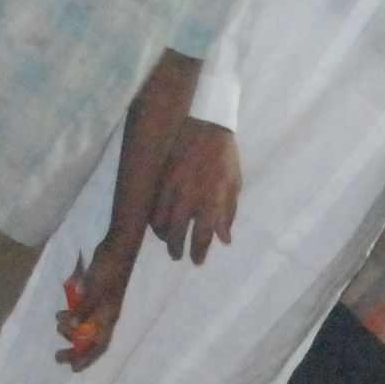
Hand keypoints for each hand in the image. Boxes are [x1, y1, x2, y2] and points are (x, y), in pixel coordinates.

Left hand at [57, 246, 133, 365]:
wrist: (117, 246)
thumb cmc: (109, 267)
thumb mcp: (95, 289)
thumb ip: (84, 308)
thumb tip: (72, 327)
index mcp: (109, 317)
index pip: (99, 345)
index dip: (87, 359)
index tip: (72, 369)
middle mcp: (106, 314)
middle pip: (91, 339)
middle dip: (75, 349)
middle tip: (58, 356)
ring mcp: (100, 304)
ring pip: (85, 325)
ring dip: (71, 330)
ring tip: (58, 323)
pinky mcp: (95, 294)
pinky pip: (82, 312)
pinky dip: (73, 315)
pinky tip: (63, 312)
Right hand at [149, 119, 240, 260]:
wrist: (203, 122)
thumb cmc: (223, 154)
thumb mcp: (234, 183)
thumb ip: (228, 213)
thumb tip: (224, 239)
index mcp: (211, 200)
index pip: (201, 237)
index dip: (198, 253)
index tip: (196, 261)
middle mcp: (188, 198)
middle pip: (175, 234)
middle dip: (176, 249)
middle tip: (177, 255)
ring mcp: (169, 188)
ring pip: (158, 223)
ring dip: (162, 236)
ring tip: (166, 239)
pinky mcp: (157, 178)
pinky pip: (150, 206)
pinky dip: (152, 218)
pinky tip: (156, 221)